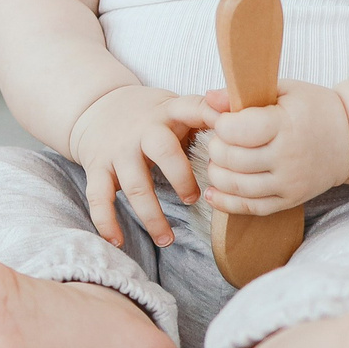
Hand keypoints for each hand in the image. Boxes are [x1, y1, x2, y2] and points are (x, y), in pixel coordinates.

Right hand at [65, 85, 213, 247]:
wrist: (96, 106)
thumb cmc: (151, 115)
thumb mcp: (176, 107)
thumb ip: (206, 118)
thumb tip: (252, 134)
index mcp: (169, 112)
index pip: (194, 108)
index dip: (213, 117)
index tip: (229, 134)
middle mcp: (142, 130)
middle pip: (163, 151)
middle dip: (181, 177)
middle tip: (193, 200)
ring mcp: (118, 150)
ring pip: (135, 185)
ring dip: (152, 215)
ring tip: (168, 239)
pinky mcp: (97, 167)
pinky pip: (99, 197)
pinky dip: (106, 221)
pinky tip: (117, 241)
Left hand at [196, 82, 348, 215]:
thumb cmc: (314, 109)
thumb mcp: (284, 90)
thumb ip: (244, 94)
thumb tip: (208, 99)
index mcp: (284, 125)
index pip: (235, 130)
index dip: (220, 124)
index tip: (224, 119)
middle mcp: (287, 158)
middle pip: (232, 159)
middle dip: (216, 148)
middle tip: (219, 140)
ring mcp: (289, 183)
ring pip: (236, 186)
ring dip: (217, 173)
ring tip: (218, 161)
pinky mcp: (289, 201)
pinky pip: (250, 208)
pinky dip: (225, 203)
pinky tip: (213, 192)